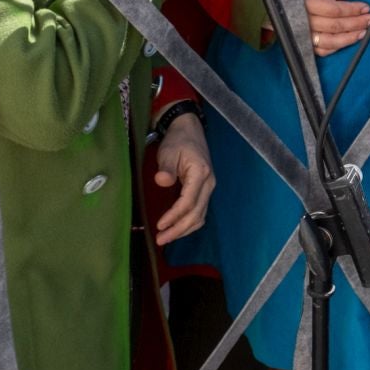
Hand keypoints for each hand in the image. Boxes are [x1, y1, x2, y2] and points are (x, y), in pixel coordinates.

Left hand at [151, 112, 214, 244]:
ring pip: (200, 216)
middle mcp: (209, 184)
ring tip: (167, 238)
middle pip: (196, 214)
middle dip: (179, 229)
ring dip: (184, 230)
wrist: (189, 130)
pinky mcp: (204, 190)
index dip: (175, 216)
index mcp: (201, 174)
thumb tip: (162, 181)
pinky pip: (200, 212)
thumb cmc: (178, 141)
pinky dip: (189, 223)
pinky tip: (177, 228)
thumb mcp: (168, 151)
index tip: (160, 225)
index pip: (189, 202)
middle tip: (161, 239)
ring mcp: (208, 188)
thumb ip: (166, 168)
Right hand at [298, 0, 369, 54]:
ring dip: (349, 38)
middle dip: (355, 23)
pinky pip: (322, 50)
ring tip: (364, 32)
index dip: (352, 9)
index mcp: (305, 2)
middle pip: (334, 26)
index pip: (334, 9)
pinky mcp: (303, 43)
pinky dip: (337, 47)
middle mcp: (302, 20)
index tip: (366, 7)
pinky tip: (348, 40)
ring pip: (329, 41)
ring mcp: (302, 34)